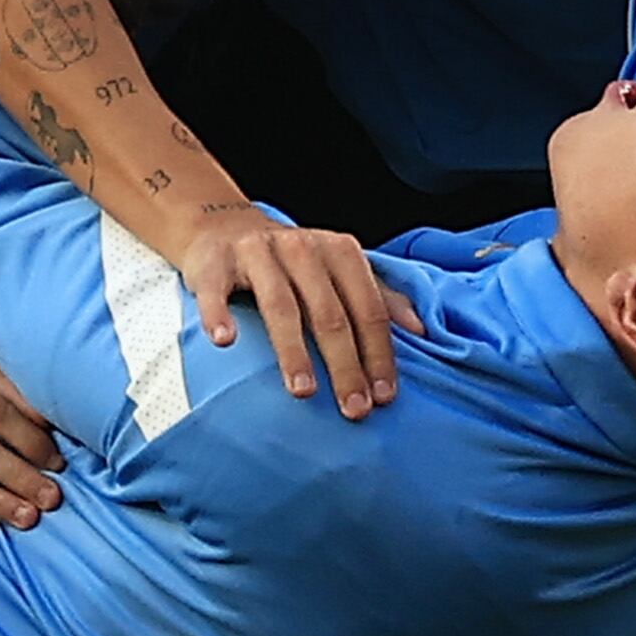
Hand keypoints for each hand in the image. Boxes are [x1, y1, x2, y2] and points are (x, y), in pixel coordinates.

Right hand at [178, 207, 423, 413]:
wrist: (224, 228)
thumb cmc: (291, 261)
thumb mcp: (339, 269)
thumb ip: (380, 295)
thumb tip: (422, 330)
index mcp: (338, 251)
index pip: (367, 308)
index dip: (379, 353)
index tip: (384, 396)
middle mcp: (300, 248)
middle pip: (328, 313)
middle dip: (345, 364)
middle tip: (354, 407)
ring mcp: (256, 253)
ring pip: (279, 305)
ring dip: (293, 351)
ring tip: (304, 391)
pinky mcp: (214, 263)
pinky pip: (217, 291)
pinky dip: (220, 314)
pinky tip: (225, 341)